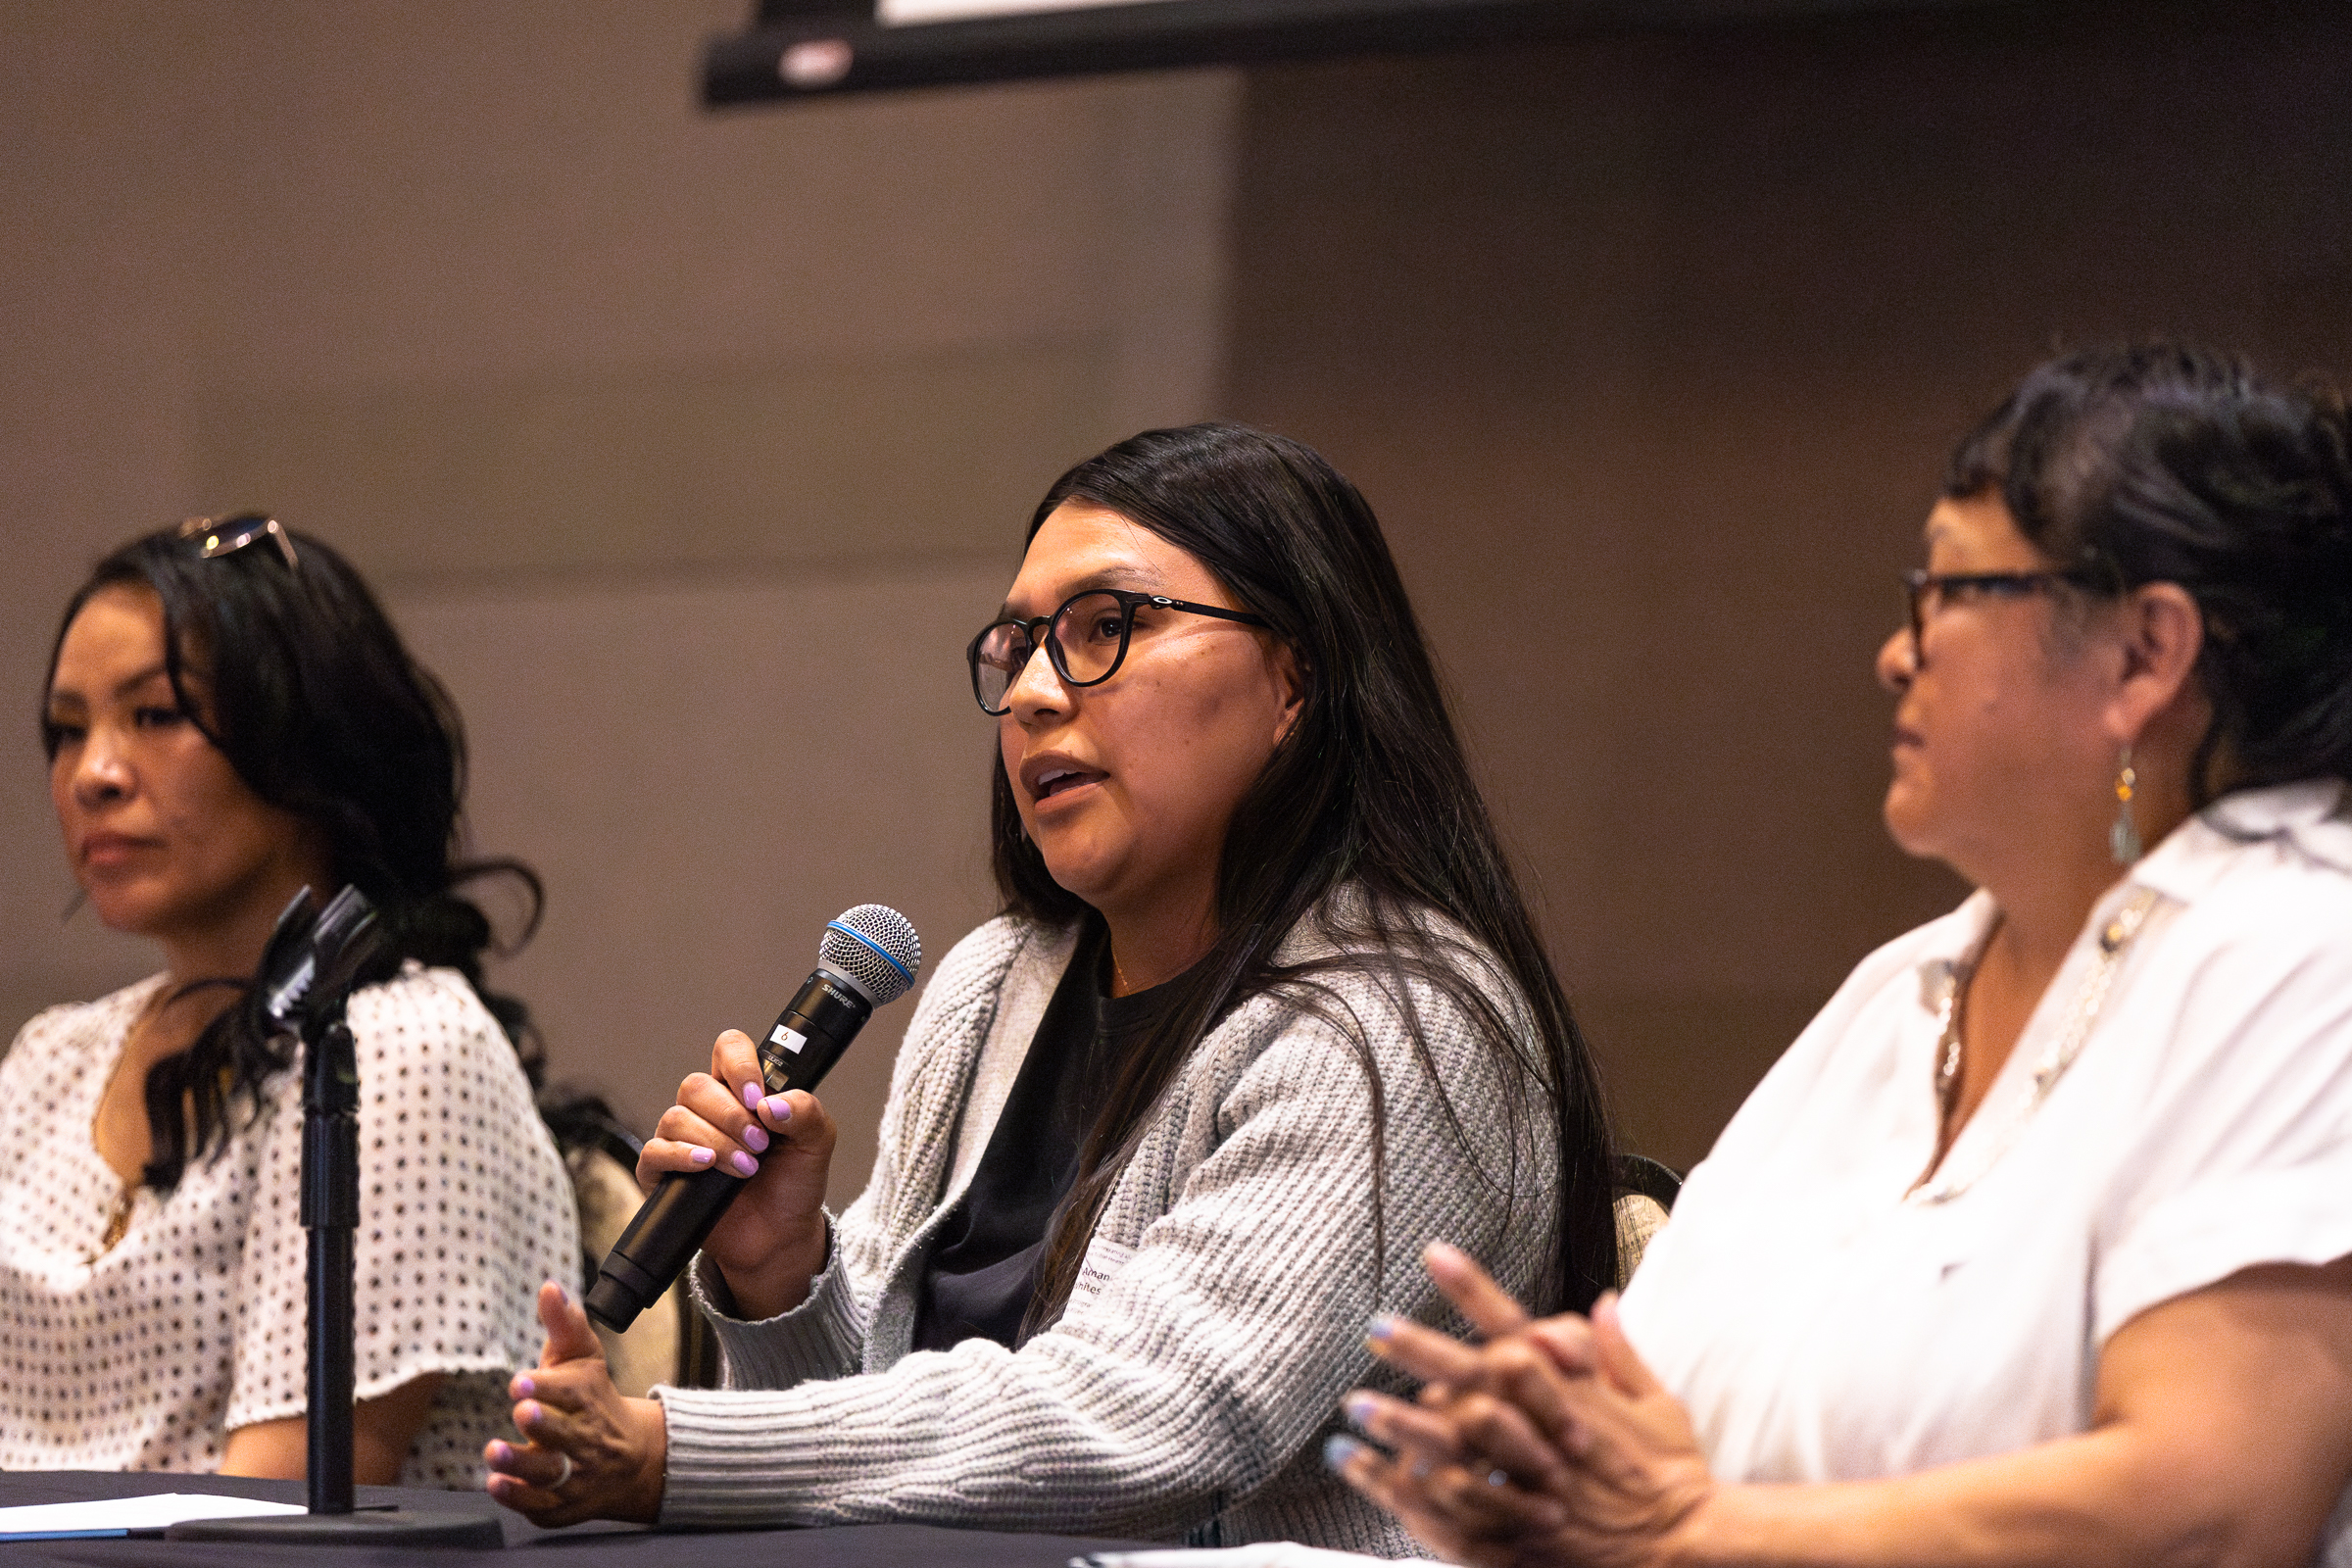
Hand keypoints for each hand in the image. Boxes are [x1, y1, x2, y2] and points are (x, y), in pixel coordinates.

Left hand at [485, 1281, 667, 1526]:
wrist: (635, 1459)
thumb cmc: (594, 1399)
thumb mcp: (582, 1359)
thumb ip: (563, 1324)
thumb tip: (548, 1286)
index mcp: (588, 1398)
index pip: (571, 1392)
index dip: (545, 1387)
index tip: (520, 1382)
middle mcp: (585, 1438)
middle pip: (566, 1433)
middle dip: (543, 1423)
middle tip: (522, 1412)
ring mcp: (576, 1475)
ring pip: (550, 1473)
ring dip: (522, 1463)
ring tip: (493, 1451)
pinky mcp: (564, 1505)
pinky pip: (542, 1507)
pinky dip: (520, 1499)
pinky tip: (497, 1484)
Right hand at [636, 1028, 835, 1315]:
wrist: (780, 1237)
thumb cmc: (794, 1184)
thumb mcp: (818, 1143)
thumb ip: (806, 1112)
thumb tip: (770, 1104)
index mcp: (743, 1091)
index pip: (728, 1049)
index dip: (739, 1065)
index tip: (757, 1097)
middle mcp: (708, 1109)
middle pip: (696, 1086)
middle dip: (731, 1117)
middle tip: (760, 1145)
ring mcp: (682, 1140)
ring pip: (677, 1117)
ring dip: (716, 1142)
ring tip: (746, 1168)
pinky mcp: (663, 1173)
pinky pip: (655, 1151)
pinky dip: (680, 1156)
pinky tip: (706, 1165)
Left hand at [1332, 1243, 1716, 1567]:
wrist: (1687, 1546)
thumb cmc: (1673, 1475)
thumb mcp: (1659, 1405)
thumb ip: (1620, 1354)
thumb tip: (1603, 1302)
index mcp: (1573, 1390)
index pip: (1515, 1326)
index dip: (1473, 1288)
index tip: (1433, 1253)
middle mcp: (1546, 1427)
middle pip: (1474, 1377)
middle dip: (1424, 1350)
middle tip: (1376, 1326)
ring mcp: (1532, 1477)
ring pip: (1456, 1444)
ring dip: (1403, 1424)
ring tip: (1356, 1409)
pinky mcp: (1521, 1523)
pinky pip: (1455, 1505)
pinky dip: (1412, 1492)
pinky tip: (1373, 1477)